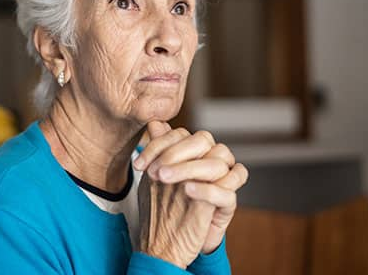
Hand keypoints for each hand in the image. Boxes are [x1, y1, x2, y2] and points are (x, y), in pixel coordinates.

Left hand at [135, 122, 247, 253]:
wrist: (171, 245)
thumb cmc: (166, 207)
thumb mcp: (157, 177)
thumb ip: (160, 150)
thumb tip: (155, 122)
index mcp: (195, 153)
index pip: (182, 134)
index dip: (159, 145)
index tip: (138, 165)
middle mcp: (211, 161)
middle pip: (204, 140)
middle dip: (175, 152)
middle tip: (154, 171)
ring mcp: (223, 180)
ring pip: (219, 160)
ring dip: (189, 167)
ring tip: (164, 179)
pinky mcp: (229, 203)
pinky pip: (227, 190)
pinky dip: (207, 188)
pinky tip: (187, 190)